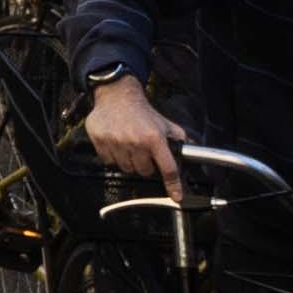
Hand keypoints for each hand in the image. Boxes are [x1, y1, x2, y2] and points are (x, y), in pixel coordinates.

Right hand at [80, 72, 185, 195]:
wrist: (117, 95)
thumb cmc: (142, 111)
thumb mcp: (164, 123)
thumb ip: (179, 138)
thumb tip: (191, 151)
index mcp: (154, 138)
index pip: (168, 168)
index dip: (173, 185)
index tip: (176, 196)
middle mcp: (135, 142)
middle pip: (144, 171)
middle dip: (146, 165)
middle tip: (143, 153)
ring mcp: (116, 142)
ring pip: (126, 168)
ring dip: (129, 162)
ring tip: (129, 147)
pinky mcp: (100, 141)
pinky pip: (108, 161)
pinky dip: (113, 157)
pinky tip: (116, 144)